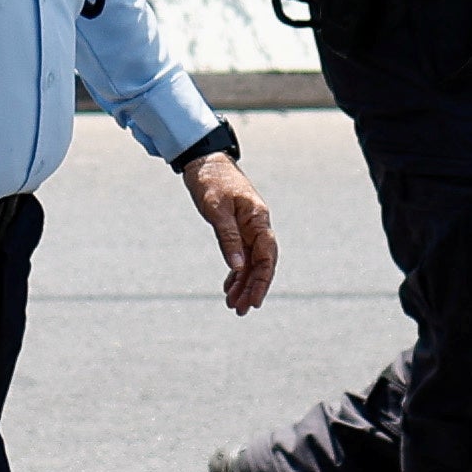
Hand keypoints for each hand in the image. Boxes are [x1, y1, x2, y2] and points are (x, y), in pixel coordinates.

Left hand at [184, 151, 275, 313]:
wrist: (204, 161)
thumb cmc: (211, 180)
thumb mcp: (216, 209)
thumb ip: (227, 238)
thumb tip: (236, 267)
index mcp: (258, 219)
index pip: (267, 256)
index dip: (263, 280)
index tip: (255, 301)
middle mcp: (257, 225)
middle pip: (260, 263)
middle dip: (252, 288)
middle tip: (240, 310)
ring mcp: (248, 227)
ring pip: (250, 262)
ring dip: (243, 284)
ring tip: (233, 305)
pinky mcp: (237, 228)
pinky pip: (240, 255)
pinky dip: (235, 272)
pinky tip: (229, 287)